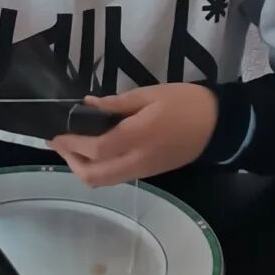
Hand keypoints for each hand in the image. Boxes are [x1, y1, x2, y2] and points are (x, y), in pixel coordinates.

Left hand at [50, 83, 216, 187]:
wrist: (219, 126)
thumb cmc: (186, 103)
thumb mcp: (151, 94)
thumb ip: (118, 102)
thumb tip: (89, 104)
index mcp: (137, 138)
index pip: (96, 150)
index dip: (71, 145)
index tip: (55, 135)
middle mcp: (137, 161)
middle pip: (95, 176)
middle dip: (72, 163)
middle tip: (61, 144)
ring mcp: (143, 171)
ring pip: (104, 180)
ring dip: (83, 168)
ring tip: (74, 146)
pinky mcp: (148, 173)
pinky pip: (116, 176)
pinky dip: (98, 167)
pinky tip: (96, 149)